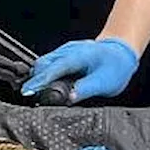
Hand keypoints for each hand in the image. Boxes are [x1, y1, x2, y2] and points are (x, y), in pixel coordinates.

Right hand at [21, 38, 139, 102]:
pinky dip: (45, 74)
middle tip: (32, 96)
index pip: (53, 68)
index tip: (27, 92)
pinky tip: (47, 85)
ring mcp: (65, 51)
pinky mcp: (64, 55)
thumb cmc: (116, 66)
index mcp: (78, 56)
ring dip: (39, 77)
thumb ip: (86, 89)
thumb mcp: (105, 82)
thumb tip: (70, 98)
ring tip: (37, 93)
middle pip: (42, 64)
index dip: (39, 81)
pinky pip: (49, 63)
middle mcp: (68, 51)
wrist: (122, 51)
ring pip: (43, 63)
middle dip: (35, 80)